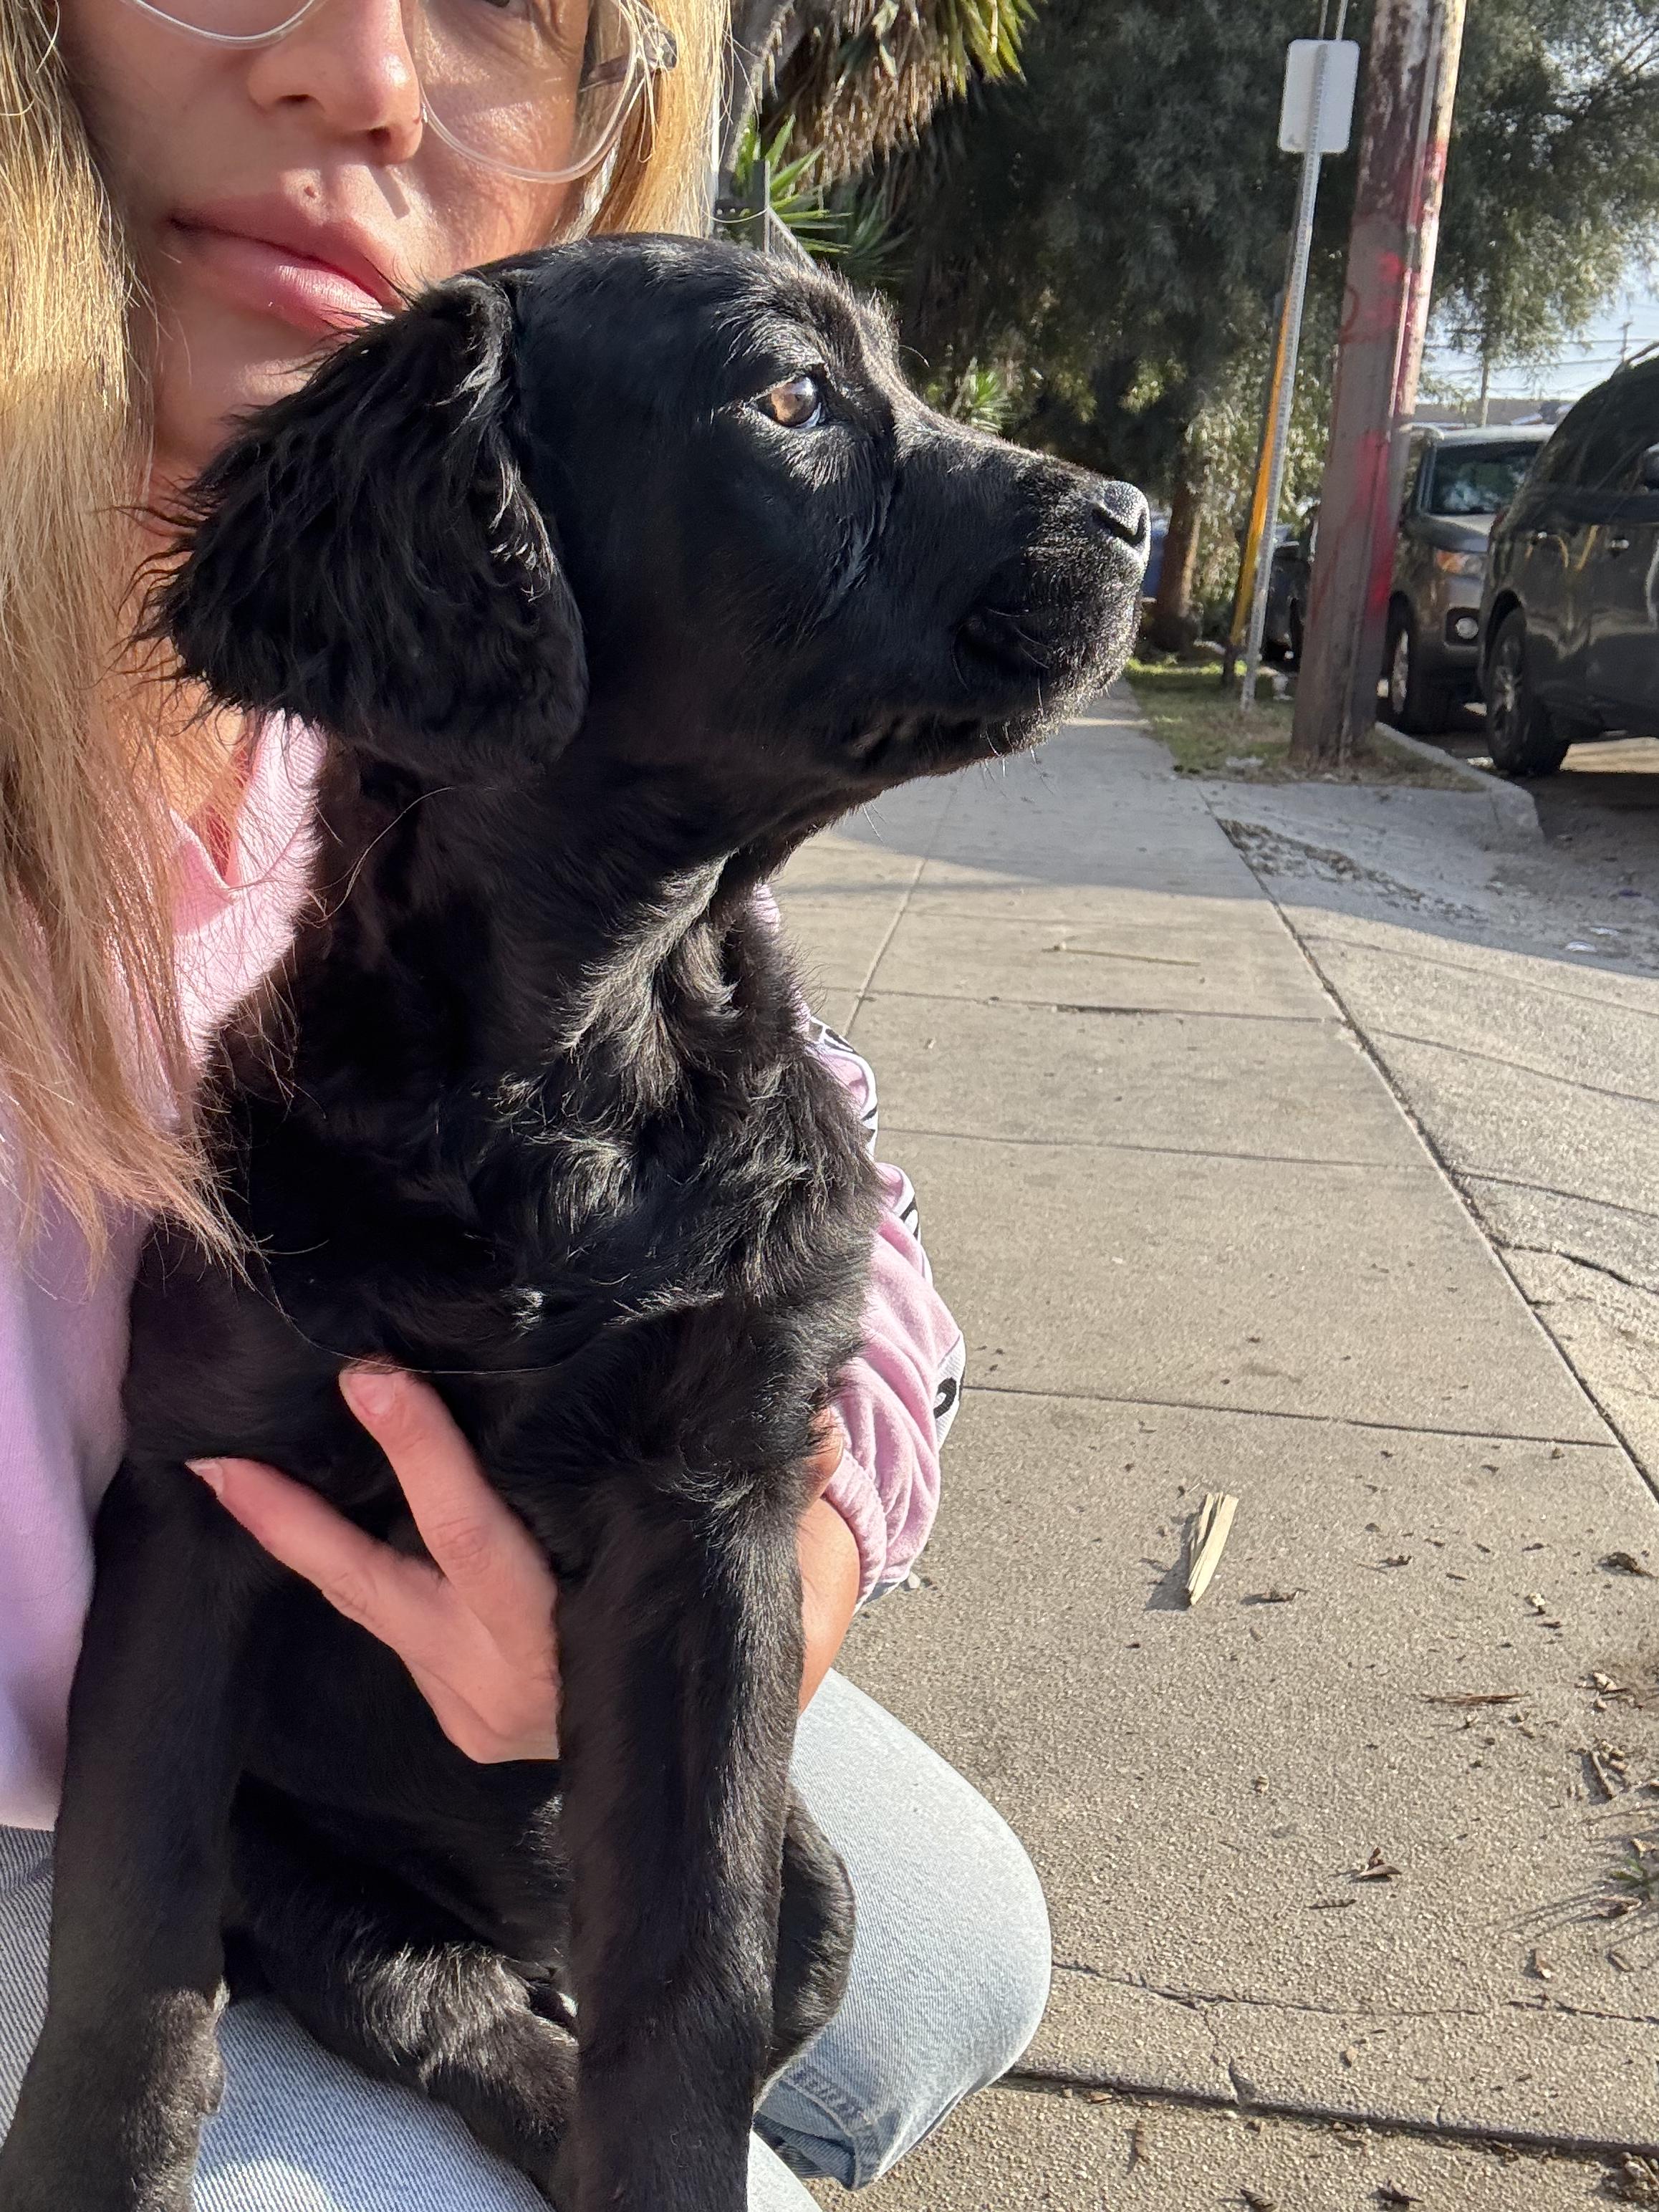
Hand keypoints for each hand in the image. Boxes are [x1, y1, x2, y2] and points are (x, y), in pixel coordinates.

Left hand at [188, 1373, 860, 1762]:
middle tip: (224, 1455)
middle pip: (385, 1582)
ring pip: (364, 1600)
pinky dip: (332, 1557)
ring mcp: (455, 1694)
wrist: (685, 1774)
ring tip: (216, 1465)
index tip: (373, 1381)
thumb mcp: (756, 1583)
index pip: (479, 1540)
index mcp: (562, 1642)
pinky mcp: (436, 1696)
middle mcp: (493, 1676)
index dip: (424, 1461)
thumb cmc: (720, 1641)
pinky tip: (278, 1498)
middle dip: (304, 1518)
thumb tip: (812, 1426)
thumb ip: (781, 1505)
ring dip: (290, 1534)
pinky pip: (379, 1615)